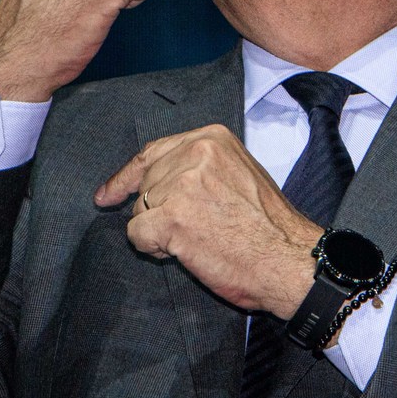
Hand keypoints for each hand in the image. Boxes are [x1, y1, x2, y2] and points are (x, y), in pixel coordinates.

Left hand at [94, 124, 321, 318]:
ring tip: (197, 240)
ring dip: (159, 231)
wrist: (288, 259)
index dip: (128, 176)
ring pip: (140, 210)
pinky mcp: (172, 217)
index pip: (154, 152)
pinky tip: (184, 251)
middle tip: (189, 230)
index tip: (108, 194)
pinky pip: (137, 234)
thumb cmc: (268, 227)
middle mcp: (195, 153)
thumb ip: (201, 168)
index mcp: (212, 138)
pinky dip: (154, 249)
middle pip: (146, 183)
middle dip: (156, 211)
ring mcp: (182, 183)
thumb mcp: (239, 174)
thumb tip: (156, 179)